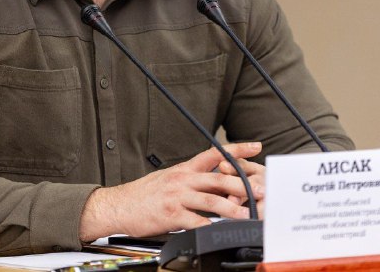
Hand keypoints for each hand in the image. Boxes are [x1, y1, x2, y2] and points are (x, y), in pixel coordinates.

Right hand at [79, 142, 264, 240]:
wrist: (119, 205)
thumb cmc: (144, 194)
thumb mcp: (169, 179)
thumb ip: (191, 180)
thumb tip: (215, 183)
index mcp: (184, 169)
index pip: (215, 153)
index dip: (237, 150)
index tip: (256, 147)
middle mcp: (182, 179)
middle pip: (218, 177)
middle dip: (242, 183)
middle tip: (260, 189)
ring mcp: (177, 197)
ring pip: (211, 200)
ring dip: (232, 208)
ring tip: (247, 214)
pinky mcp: (171, 215)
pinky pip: (195, 221)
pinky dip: (210, 227)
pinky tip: (220, 232)